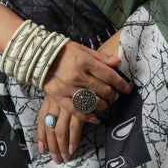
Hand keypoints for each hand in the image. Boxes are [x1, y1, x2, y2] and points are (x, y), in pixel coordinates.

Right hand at [39, 40, 129, 160]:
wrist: (40, 56)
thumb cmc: (65, 51)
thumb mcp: (84, 49)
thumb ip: (102, 58)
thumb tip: (119, 62)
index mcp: (84, 61)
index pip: (108, 75)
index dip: (121, 83)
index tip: (127, 89)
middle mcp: (77, 75)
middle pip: (102, 90)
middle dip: (112, 94)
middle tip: (114, 95)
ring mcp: (67, 87)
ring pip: (91, 102)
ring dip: (102, 105)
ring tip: (104, 103)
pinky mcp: (58, 97)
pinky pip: (76, 111)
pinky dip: (87, 117)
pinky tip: (95, 118)